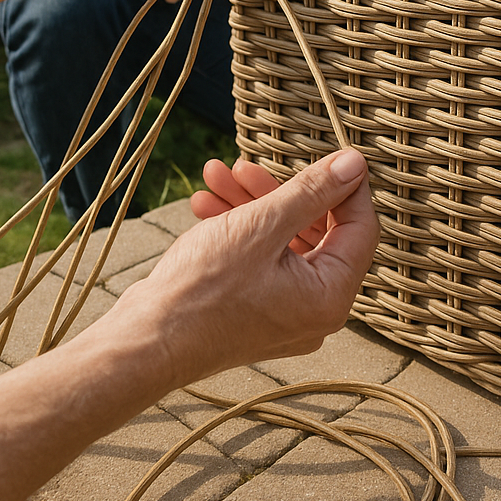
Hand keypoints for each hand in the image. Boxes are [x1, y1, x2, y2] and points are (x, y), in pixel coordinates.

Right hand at [116, 149, 378, 382]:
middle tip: (247, 165)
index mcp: (331, 296)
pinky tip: (205, 203)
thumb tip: (354, 164)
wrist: (140, 346)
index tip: (331, 154)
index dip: (346, 186)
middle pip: (316, 231)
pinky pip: (260, 259)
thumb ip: (313, 191)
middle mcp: (315, 310)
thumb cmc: (202, 292)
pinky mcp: (254, 310)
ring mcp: (284, 312)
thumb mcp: (262, 226)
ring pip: (281, 241)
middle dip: (279, 191)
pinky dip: (238, 229)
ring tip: (216, 175)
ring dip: (250, 204)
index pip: (360, 228)